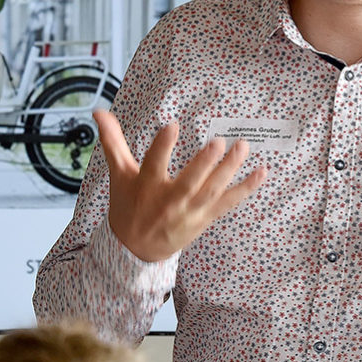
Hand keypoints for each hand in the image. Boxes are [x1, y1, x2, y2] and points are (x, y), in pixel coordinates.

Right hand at [95, 109, 266, 262]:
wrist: (136, 250)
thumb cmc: (128, 206)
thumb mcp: (119, 174)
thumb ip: (113, 141)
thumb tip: (99, 111)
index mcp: (147, 186)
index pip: (154, 163)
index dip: (163, 145)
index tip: (172, 126)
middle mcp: (170, 201)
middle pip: (189, 182)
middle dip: (204, 164)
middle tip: (218, 143)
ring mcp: (190, 212)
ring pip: (212, 191)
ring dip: (229, 170)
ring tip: (242, 147)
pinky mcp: (205, 218)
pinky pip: (229, 203)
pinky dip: (246, 188)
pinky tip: (262, 172)